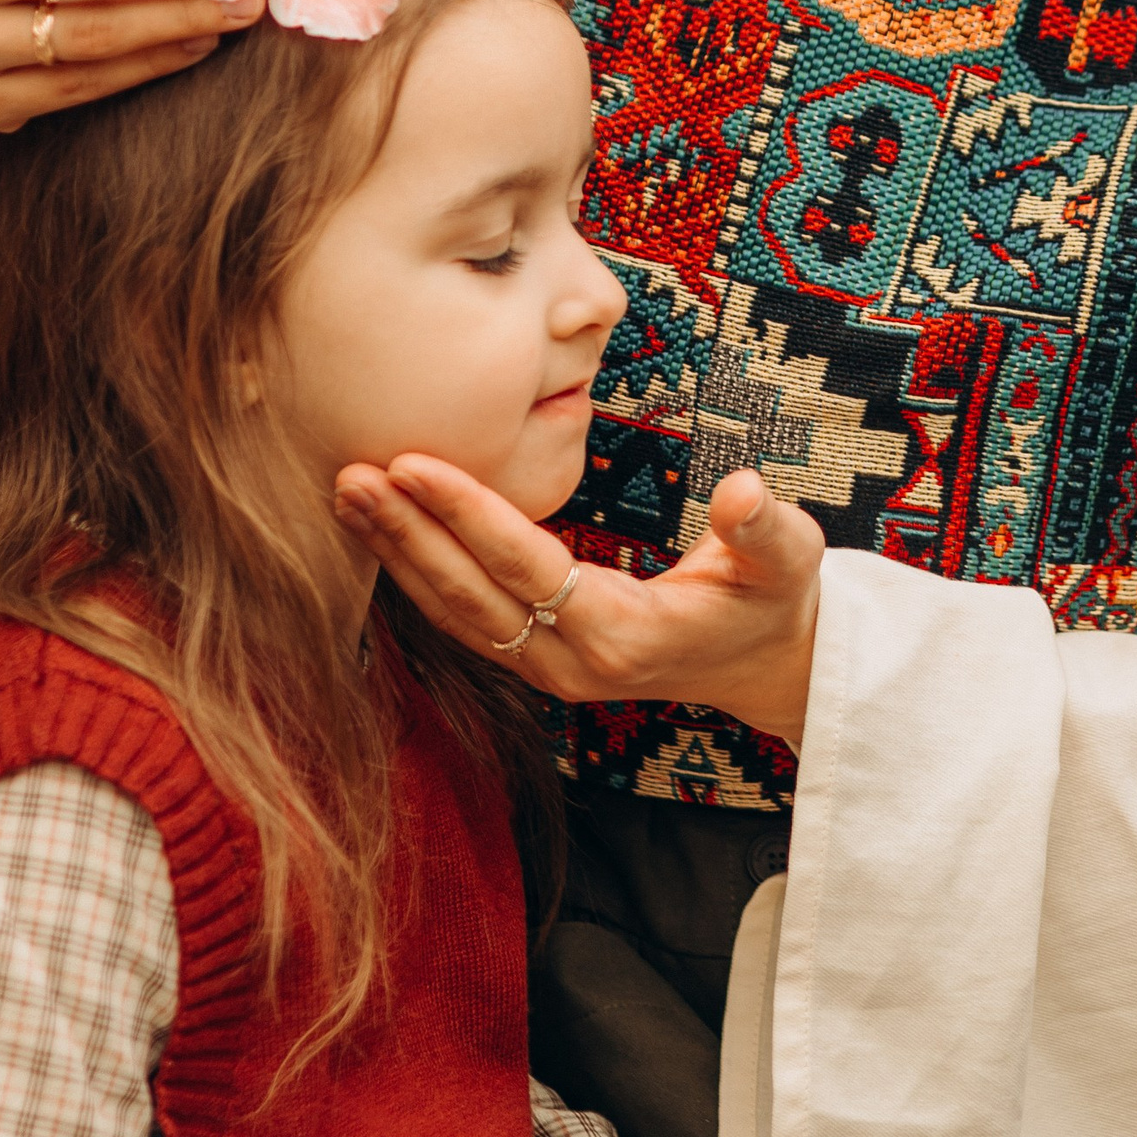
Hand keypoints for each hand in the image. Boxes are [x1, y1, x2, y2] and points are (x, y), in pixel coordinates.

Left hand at [331, 458, 824, 748]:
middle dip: (408, 535)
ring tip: (347, 495)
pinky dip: (419, 578)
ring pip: (458, 616)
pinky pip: (466, 623)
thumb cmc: (774, 598)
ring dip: (400, 555)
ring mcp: (552, 672)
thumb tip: (745, 492)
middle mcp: (577, 664)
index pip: (530, 568)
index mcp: (628, 635)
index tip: (414, 464)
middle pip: (474, 597)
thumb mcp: (788, 558)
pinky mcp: (539, 664)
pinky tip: (384, 534)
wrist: (769, 666)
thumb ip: (765, 528)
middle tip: (352, 473)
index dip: (469, 516)